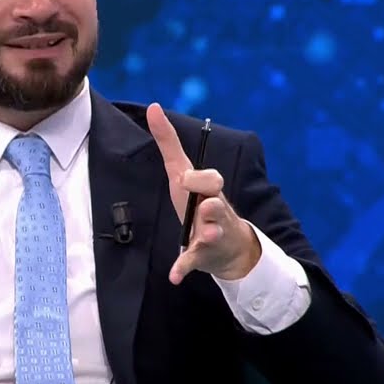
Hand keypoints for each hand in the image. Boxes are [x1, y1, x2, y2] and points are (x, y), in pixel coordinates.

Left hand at [146, 104, 260, 284]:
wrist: (229, 247)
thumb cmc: (200, 206)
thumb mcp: (184, 176)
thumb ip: (169, 145)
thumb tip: (153, 107)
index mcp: (202, 185)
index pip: (195, 159)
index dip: (171, 140)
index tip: (156, 115)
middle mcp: (211, 202)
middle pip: (212, 186)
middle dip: (203, 184)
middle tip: (197, 188)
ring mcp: (211, 228)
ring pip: (213, 222)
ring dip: (208, 225)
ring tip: (206, 230)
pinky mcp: (204, 253)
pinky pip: (194, 259)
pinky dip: (183, 268)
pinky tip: (174, 276)